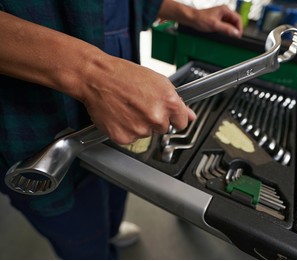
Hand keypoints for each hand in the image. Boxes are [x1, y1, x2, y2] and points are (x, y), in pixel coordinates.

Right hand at [81, 55, 195, 144]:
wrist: (96, 77)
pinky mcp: (124, 137)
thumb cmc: (124, 75)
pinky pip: (131, 138)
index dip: (174, 117)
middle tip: (140, 105)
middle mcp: (156, 118)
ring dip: (139, 124)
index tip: (167, 114)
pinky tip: (120, 115)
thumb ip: (177, 101)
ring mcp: (140, 129)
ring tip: (128, 107)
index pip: (182, 123)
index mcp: (169, 102)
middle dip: (155, 119)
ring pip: (146, 133)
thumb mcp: (157, 81)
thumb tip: (191, 115)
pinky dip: (125, 129)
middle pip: (163, 128)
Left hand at [191, 5, 242, 37]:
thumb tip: (236, 33)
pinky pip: (226, 24)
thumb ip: (226, 29)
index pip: (238, 18)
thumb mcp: (214, 25)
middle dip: (236, 29)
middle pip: (235, 21)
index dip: (240, 28)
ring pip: (231, 23)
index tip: (239, 35)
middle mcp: (224, 11)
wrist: (191, 18)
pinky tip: (225, 34)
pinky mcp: (218, 19)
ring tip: (230, 36)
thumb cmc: (200, 19)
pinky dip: (227, 30)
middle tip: (236, 37)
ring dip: (232, 30)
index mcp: (225, 10)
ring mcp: (221, 15)